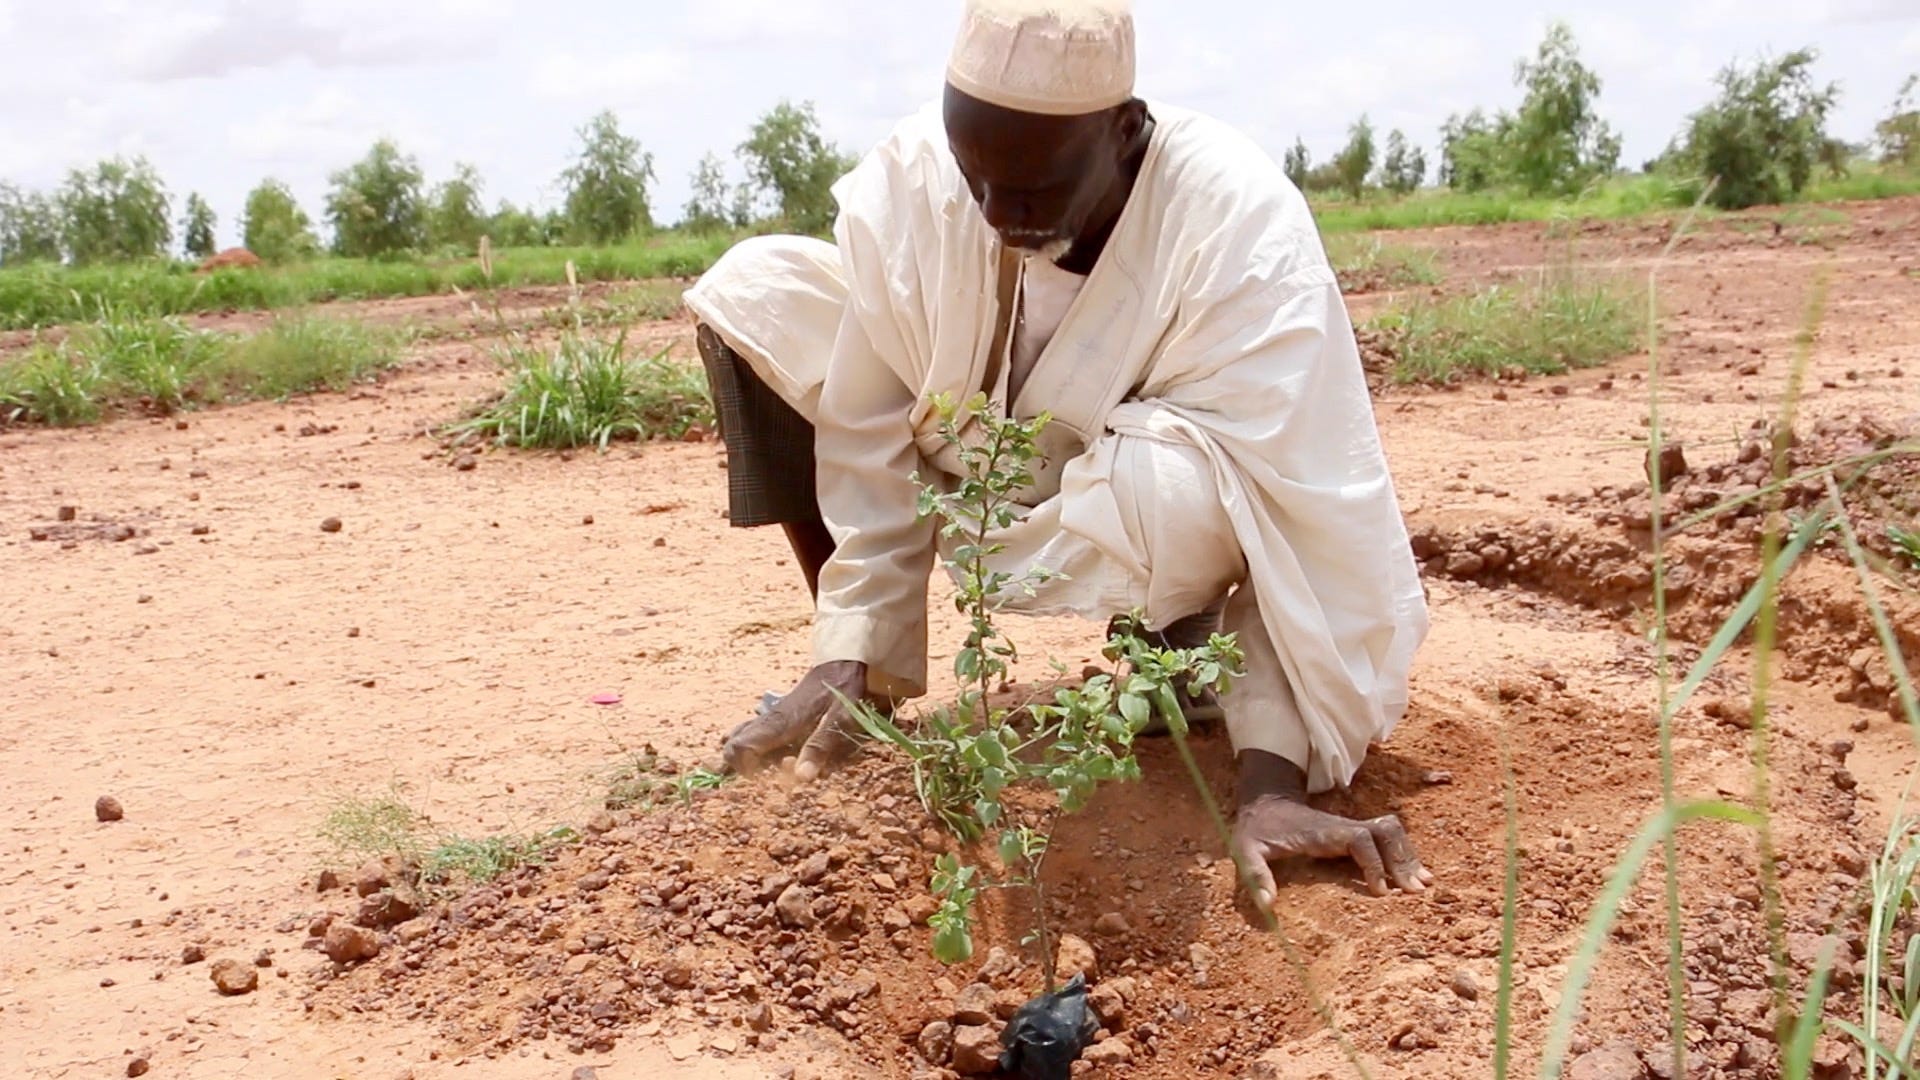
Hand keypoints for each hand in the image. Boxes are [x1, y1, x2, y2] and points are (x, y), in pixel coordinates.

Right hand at [719, 661, 869, 781]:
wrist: (840, 663)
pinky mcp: (774, 716)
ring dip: (737, 757)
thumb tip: (802, 776)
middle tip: (756, 781)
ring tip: (749, 774)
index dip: (745, 769)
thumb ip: (821, 745)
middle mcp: (768, 720)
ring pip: (738, 737)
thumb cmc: (842, 690)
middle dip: (735, 766)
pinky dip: (743, 745)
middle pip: (733, 744)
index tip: (763, 781)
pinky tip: (751, 758)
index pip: (741, 747)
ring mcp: (769, 716)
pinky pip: (748, 731)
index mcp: (781, 723)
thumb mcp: (840, 718)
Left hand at [1230, 750, 1430, 907]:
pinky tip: (1414, 875)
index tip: (1380, 891)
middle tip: (1415, 891)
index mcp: (1322, 831)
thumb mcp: (1245, 850)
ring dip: (1408, 856)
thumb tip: (1268, 905)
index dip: (1373, 863)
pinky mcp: (1354, 833)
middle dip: (1403, 859)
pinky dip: (1403, 853)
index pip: (1359, 839)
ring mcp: (1350, 828)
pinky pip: (1387, 837)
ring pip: (1391, 831)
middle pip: (1386, 831)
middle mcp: (1342, 826)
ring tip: (1424, 885)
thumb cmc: (1257, 830)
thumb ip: (1255, 875)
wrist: (1264, 802)